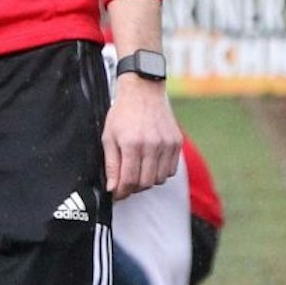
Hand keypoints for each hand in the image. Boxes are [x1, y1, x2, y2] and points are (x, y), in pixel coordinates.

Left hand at [103, 78, 181, 198]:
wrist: (144, 90)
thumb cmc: (123, 113)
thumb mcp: (109, 137)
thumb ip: (111, 164)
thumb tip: (113, 188)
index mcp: (132, 144)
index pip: (129, 181)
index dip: (121, 192)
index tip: (117, 194)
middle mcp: (152, 145)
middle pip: (145, 183)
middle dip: (133, 188)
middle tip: (126, 182)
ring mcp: (167, 144)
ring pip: (159, 179)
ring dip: (148, 180)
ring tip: (138, 170)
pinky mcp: (177, 142)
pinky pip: (171, 170)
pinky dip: (160, 172)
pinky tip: (151, 162)